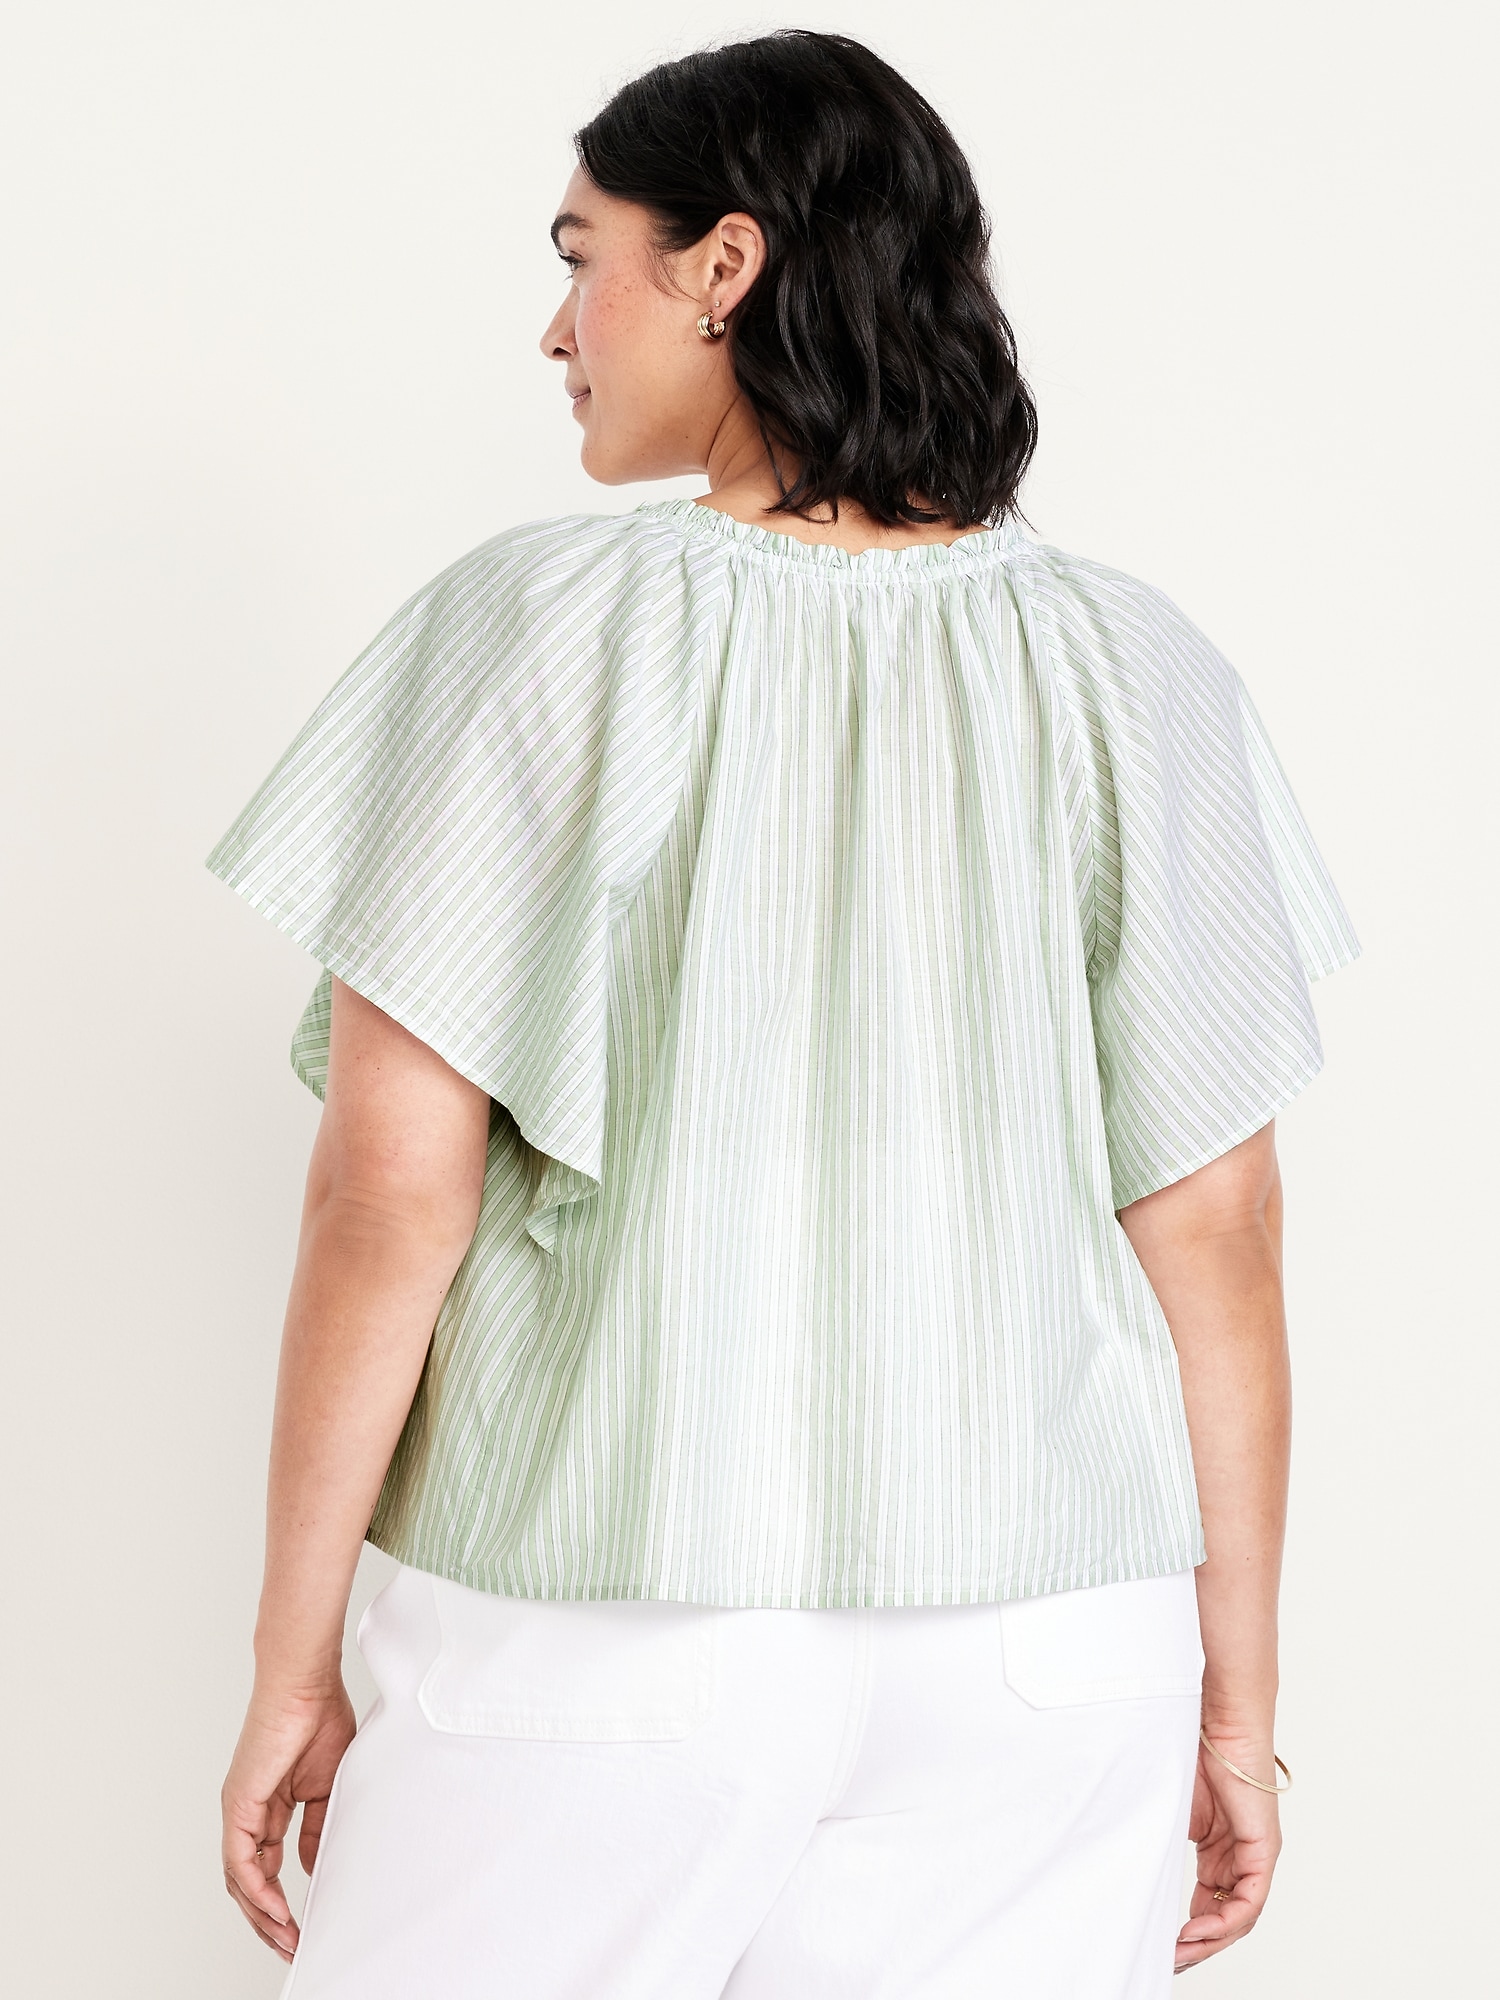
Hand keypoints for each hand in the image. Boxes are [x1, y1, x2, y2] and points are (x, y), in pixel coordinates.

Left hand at [221, 1679, 357, 1962]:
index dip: (280, 1902)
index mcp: (268, 1807)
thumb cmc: (319, 1717)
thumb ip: (317, 1826)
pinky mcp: (238, 1805)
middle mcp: (248, 1813)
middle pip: (249, 1883)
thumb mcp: (327, 1785)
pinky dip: (257, 1891)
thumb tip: (308, 1865)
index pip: (266, 1868)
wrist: (306, 1683)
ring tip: (286, 1939)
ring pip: (240, 1880)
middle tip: (291, 1946)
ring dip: (261, 1915)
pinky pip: (241, 1862)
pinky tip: (277, 1910)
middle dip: (268, 1921)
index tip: (302, 1927)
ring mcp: (240, 1811)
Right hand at [1175, 1729, 1283, 1973]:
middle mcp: (1239, 1855)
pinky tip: (1199, 1929)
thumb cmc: (1189, 1749)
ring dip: (1210, 1940)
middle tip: (1170, 1960)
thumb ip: (1161, 1841)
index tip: (1163, 1944)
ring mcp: (1254, 1853)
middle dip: (1198, 1944)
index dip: (1189, 1929)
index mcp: (1218, 1847)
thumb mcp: (1169, 1809)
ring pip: (1238, 1916)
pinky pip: (1250, 1899)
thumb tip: (1132, 1869)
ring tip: (1181, 1952)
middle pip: (1224, 1916)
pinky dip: (1226, 1921)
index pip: (1209, 1903)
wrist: (1216, 1719)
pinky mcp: (1264, 1847)